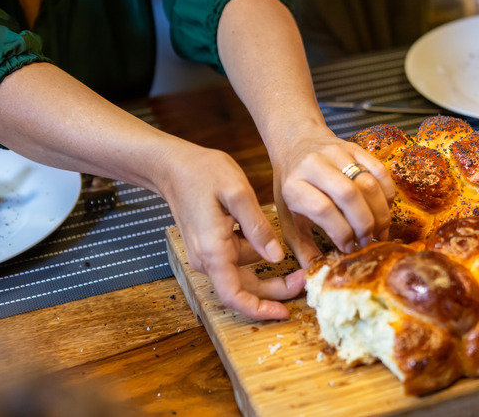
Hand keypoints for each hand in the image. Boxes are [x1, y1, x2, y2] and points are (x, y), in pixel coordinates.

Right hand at [158, 146, 304, 319]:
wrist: (173, 165)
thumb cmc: (203, 173)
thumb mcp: (238, 193)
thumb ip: (258, 227)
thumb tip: (277, 257)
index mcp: (213, 251)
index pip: (234, 296)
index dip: (259, 310)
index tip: (284, 313)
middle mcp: (207, 259)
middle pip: (244, 289)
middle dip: (276, 289)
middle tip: (305, 278)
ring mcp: (207, 254)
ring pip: (244, 272)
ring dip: (268, 269)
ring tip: (294, 253)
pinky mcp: (211, 246)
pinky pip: (237, 259)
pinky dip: (257, 255)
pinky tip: (268, 239)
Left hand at [272, 132, 394, 267]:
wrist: (296, 143)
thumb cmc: (292, 186)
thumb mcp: (288, 217)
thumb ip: (301, 247)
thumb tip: (316, 273)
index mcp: (294, 186)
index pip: (322, 209)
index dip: (340, 232)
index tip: (348, 248)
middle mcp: (314, 165)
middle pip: (348, 195)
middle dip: (364, 224)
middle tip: (368, 241)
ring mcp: (336, 153)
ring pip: (367, 183)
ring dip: (379, 211)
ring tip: (380, 230)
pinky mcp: (355, 147)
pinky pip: (380, 170)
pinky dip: (387, 192)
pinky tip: (384, 209)